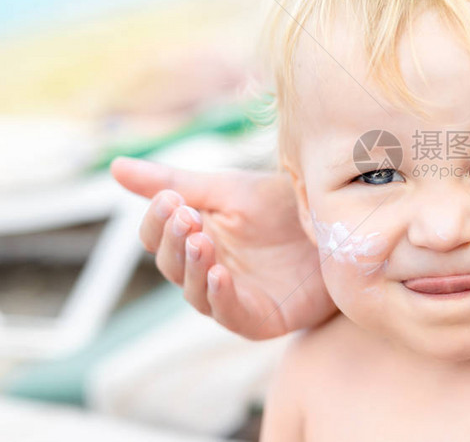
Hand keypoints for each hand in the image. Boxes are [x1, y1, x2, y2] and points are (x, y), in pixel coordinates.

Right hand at [111, 157, 335, 338]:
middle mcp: (208, 270)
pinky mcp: (260, 319)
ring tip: (202, 242)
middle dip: (175, 241)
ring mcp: (232, 298)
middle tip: (187, 218)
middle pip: (172, 265)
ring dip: (194, 269)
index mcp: (195, 237)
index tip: (170, 199)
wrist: (339, 224)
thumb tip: (114, 167)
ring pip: (195, 293)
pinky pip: (230, 315)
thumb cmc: (283, 206)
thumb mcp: (230, 188)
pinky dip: (221, 298)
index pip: (157, 236)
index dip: (158, 220)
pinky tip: (220, 274)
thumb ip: (176, 181)